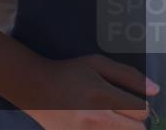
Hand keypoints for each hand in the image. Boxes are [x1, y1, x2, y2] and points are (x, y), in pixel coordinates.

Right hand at [20, 55, 156, 129]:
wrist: (34, 87)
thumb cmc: (68, 72)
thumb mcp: (96, 64)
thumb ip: (128, 75)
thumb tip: (155, 91)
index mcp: (101, 95)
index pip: (142, 110)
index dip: (138, 104)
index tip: (127, 100)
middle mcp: (95, 117)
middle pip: (138, 129)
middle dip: (133, 119)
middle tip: (117, 110)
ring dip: (121, 128)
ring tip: (107, 117)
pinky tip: (96, 123)